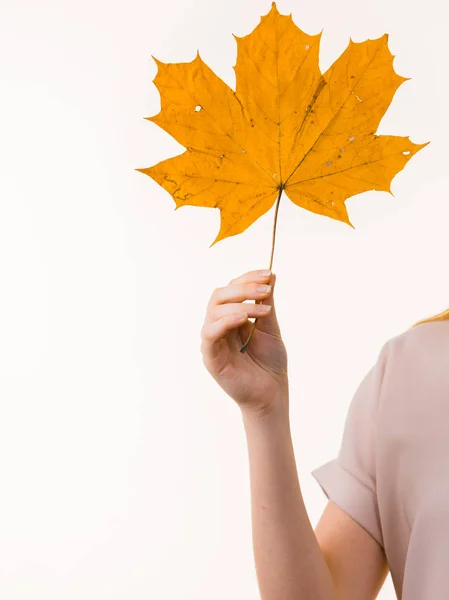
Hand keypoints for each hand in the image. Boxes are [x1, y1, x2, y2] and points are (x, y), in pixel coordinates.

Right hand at [200, 269, 287, 415]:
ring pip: (214, 311)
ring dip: (239, 305)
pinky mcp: (211, 358)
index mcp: (230, 316)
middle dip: (243, 288)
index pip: (231, 289)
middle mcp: (218, 326)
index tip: (268, 274)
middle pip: (219, 296)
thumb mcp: (270, 327)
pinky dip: (225, 322)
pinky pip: (210, 334)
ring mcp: (213, 341)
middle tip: (266, 290)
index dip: (247, 278)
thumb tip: (271, 275)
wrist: (272, 392)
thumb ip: (266, 303)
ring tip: (263, 310)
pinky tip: (243, 321)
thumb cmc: (270, 362)